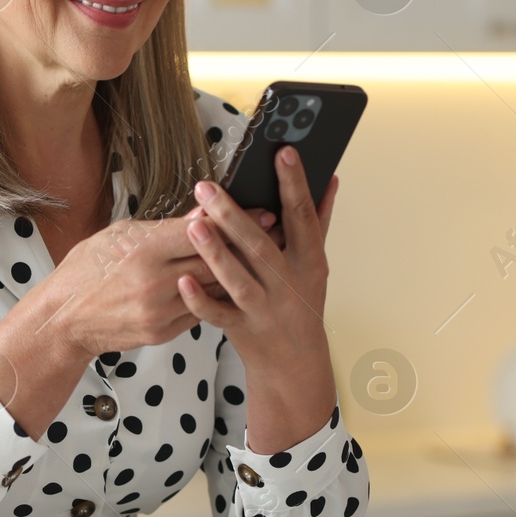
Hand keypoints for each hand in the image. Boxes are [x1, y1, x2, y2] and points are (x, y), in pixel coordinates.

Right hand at [0, 201, 272, 440]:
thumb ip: (166, 227)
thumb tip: (204, 211)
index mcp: (143, 249)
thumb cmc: (88, 269)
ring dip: (238, 272)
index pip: (200, 230)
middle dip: (245, 245)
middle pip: (215, 260)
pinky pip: (201, 309)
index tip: (262, 210)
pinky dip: (216, 295)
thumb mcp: (121, 234)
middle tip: (273, 231)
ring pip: (213, 288)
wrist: (64, 320)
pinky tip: (234, 284)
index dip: (234, 220)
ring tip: (262, 257)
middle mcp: (155, 282)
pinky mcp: (164, 332)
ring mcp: (161, 311)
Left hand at [177, 147, 339, 451]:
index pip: (303, 217)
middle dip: (234, 216)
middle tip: (207, 187)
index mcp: (309, 262)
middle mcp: (289, 285)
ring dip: (216, 253)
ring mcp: (265, 310)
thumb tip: (331, 179)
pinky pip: (219, 315)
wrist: (296, 365)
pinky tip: (183, 280)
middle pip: (262, 247)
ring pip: (239, 281)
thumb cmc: (303, 304)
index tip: (283, 152)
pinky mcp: (243, 330)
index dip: (295, 184)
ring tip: (193, 225)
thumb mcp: (316, 264)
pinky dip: (201, 300)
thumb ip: (320, 221)